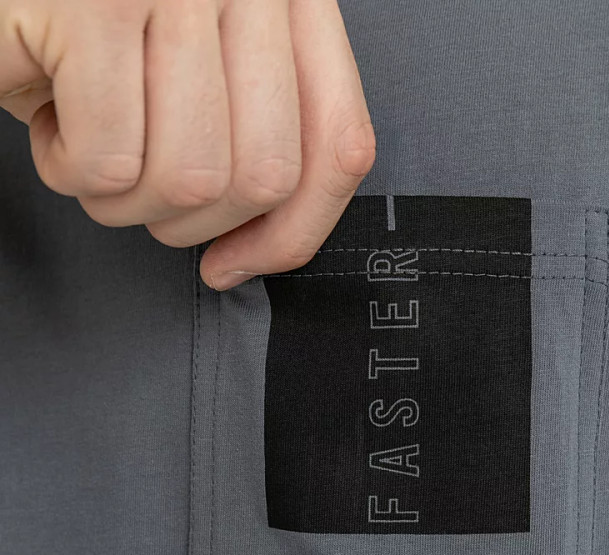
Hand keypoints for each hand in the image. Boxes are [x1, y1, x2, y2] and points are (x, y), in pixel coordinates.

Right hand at [0, 0, 376, 289]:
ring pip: (190, 180)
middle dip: (184, 221)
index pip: (340, 147)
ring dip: (121, 199)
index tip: (234, 261)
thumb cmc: (90, 16)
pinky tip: (54, 127)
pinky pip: (109, 160)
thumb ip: (255, 131)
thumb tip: (257, 249)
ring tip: (88, 145)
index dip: (291, 234)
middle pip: (263, 180)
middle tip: (134, 183)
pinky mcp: (93, 5)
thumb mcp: (197, 63)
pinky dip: (69, 171)